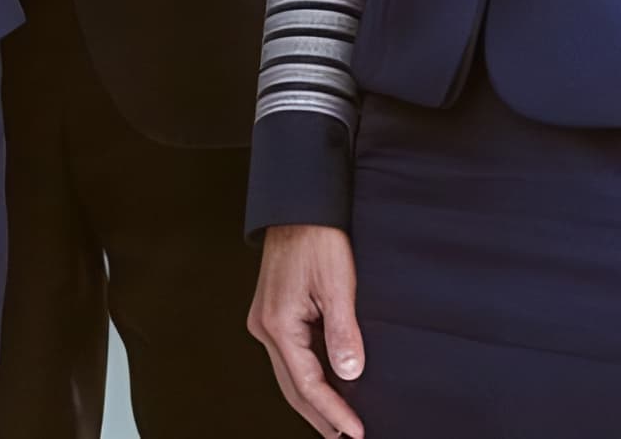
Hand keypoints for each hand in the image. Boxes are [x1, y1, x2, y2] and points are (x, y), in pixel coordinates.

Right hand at [247, 224, 366, 436]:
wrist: (298, 206)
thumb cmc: (318, 237)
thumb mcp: (339, 285)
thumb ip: (343, 332)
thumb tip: (348, 375)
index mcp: (278, 324)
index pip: (308, 383)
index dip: (334, 411)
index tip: (356, 431)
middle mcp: (264, 327)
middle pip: (292, 386)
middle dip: (319, 415)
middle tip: (345, 437)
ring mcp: (266, 320)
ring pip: (289, 373)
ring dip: (312, 399)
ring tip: (337, 421)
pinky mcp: (273, 313)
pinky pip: (290, 356)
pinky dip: (308, 376)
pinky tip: (326, 384)